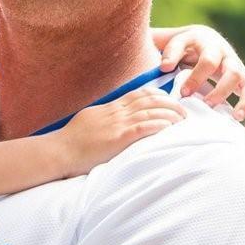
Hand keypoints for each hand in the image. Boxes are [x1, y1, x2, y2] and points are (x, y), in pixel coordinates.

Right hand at [54, 87, 186, 176]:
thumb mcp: (89, 121)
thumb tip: (113, 120)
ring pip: (149, 112)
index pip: (138, 95)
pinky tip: (170, 127)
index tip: (168, 98)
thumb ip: (104, 118)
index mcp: (110, 108)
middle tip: (184, 110)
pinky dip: (159, 125)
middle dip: (169, 103)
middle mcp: (116, 112)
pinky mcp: (118, 138)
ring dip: (170, 114)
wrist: (60, 150)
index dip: (157, 95)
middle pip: (148, 100)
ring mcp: (117, 124)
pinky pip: (143, 127)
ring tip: (183, 119)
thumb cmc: (71, 140)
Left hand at [153, 25, 244, 126]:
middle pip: (234, 73)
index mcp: (211, 45)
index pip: (208, 62)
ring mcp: (238, 68)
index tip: (183, 92)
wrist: (200, 41)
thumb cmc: (184, 46)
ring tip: (235, 117)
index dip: (197, 78)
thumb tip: (164, 67)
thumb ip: (170, 53)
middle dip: (221, 91)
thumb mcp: (175, 43)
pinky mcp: (243, 80)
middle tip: (207, 105)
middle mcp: (228, 56)